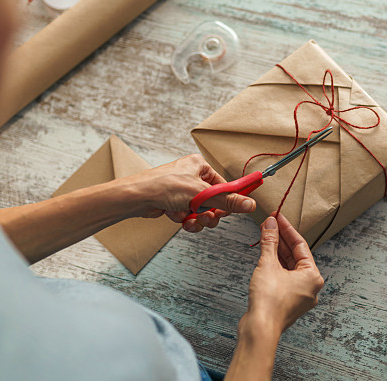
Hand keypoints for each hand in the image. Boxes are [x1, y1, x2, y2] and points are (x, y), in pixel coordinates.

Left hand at [121, 154, 255, 232]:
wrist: (137, 197)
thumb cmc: (163, 186)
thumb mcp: (201, 194)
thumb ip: (227, 201)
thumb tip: (249, 204)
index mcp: (200, 166)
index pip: (224, 185)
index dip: (228, 200)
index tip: (235, 210)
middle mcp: (192, 177)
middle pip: (213, 201)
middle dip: (209, 213)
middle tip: (207, 218)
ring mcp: (183, 191)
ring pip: (201, 211)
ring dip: (197, 219)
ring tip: (190, 219)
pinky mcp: (175, 204)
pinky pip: (189, 216)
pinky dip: (185, 220)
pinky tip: (176, 217)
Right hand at [244, 213, 323, 333]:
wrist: (260, 328)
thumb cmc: (269, 301)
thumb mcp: (268, 264)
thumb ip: (270, 241)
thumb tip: (270, 224)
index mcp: (313, 277)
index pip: (300, 245)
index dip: (287, 228)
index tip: (277, 216)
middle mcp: (310, 286)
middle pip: (295, 256)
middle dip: (281, 239)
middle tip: (269, 224)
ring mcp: (299, 295)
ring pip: (289, 267)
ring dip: (277, 251)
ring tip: (265, 235)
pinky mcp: (287, 301)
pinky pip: (283, 277)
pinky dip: (275, 265)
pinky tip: (265, 255)